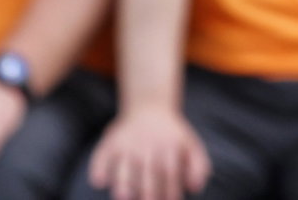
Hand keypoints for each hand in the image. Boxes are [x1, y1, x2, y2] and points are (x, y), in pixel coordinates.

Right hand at [87, 106, 210, 199]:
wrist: (149, 107)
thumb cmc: (172, 135)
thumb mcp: (190, 144)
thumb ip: (198, 165)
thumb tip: (195, 188)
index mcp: (170, 146)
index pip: (171, 171)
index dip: (171, 189)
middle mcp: (147, 145)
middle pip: (148, 172)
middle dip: (149, 192)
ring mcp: (127, 144)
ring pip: (124, 167)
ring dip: (122, 183)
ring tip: (123, 197)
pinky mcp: (110, 144)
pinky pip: (101, 156)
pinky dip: (98, 169)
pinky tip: (100, 181)